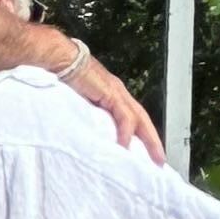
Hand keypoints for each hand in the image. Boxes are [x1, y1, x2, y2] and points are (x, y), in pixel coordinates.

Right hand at [49, 40, 164, 162]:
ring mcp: (116, 91)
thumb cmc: (64, 77)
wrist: (60, 58)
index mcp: (112, 94)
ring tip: (149, 158)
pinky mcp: (110, 93)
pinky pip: (124, 116)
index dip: (142, 135)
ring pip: (139, 118)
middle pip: (143, 119)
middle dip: (153, 141)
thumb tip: (91, 136)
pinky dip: (126, 132)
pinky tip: (124, 145)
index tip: (147, 153)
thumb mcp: (80, 102)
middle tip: (159, 160)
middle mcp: (118, 92)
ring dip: (147, 139)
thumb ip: (89, 116)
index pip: (134, 118)